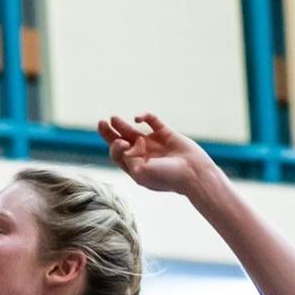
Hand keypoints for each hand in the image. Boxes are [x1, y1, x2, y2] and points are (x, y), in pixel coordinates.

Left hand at [97, 112, 216, 195]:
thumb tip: (122, 146)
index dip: (115, 147)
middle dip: (110, 134)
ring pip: (133, 132)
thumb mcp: (142, 173)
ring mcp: (154, 144)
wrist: (194, 173)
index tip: (122, 143)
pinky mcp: (166, 133)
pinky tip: (138, 117)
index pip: (118, 155)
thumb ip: (129, 161)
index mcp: (136, 168)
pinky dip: (145, 117)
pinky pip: (152, 121)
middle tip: (101, 123)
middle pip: (121, 142)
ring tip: (113, 118)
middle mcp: (143, 156)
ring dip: (122, 125)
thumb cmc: (168, 177)